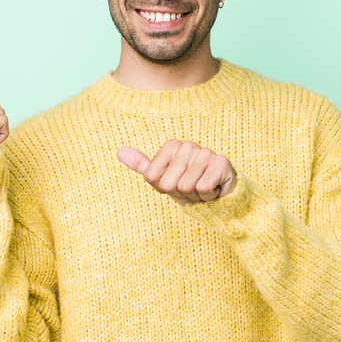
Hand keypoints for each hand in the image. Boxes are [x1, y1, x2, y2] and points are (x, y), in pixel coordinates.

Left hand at [117, 140, 235, 205]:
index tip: (176, 183)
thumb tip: (119, 151)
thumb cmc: (187, 185)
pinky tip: (213, 189)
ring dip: (194, 196)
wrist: (217, 196)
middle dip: (179, 193)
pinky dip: (207, 196)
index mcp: (171, 146)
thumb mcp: (161, 178)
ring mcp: (205, 152)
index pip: (152, 177)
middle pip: (168, 184)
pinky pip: (202, 188)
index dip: (163, 188)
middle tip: (191, 188)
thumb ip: (141, 165)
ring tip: (202, 188)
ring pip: (186, 186)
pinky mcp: (221, 163)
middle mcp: (187, 145)